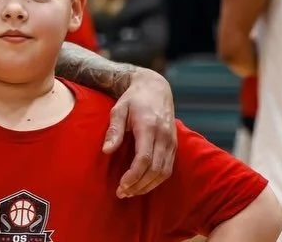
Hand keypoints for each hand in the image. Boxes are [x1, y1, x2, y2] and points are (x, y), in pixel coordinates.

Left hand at [102, 67, 175, 197]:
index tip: (120, 186)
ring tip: (131, 192)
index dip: (133, 176)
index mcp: (148, 127)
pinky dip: (157, 180)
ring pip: (164, 172)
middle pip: (155, 170)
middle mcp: (163, 136)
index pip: (144, 159)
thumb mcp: (118, 109)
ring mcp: (172, 141)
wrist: (155, 88)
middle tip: (122, 193)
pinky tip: (143, 184)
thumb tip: (106, 151)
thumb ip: (114, 130)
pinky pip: (168, 168)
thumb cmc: (132, 99)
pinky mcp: (175, 145)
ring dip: (148, 186)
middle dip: (139, 185)